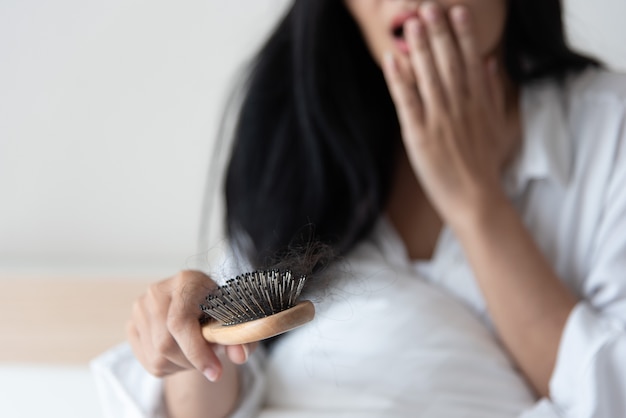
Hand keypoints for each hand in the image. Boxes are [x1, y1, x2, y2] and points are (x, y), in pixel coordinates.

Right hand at [127, 270, 256, 381]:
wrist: (200, 305)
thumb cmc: (220, 310)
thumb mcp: (238, 320)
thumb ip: (242, 337)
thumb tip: (239, 355)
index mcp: (186, 281)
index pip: (179, 321)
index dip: (196, 350)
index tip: (215, 372)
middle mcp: (157, 292)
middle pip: (166, 343)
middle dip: (192, 361)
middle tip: (210, 360)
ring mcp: (140, 308)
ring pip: (157, 357)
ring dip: (182, 365)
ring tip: (197, 351)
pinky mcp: (132, 326)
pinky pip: (149, 362)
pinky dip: (170, 366)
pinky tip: (182, 352)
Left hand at [382, 3, 512, 229]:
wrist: (477, 199)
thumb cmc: (487, 166)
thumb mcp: (500, 127)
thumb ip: (495, 94)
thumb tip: (492, 64)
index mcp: (479, 104)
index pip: (471, 62)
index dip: (463, 35)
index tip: (457, 12)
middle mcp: (460, 107)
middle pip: (449, 63)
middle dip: (439, 33)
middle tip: (430, 8)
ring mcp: (440, 121)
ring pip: (429, 77)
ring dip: (419, 49)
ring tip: (411, 23)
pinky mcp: (420, 136)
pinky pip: (408, 103)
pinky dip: (399, 81)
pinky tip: (392, 60)